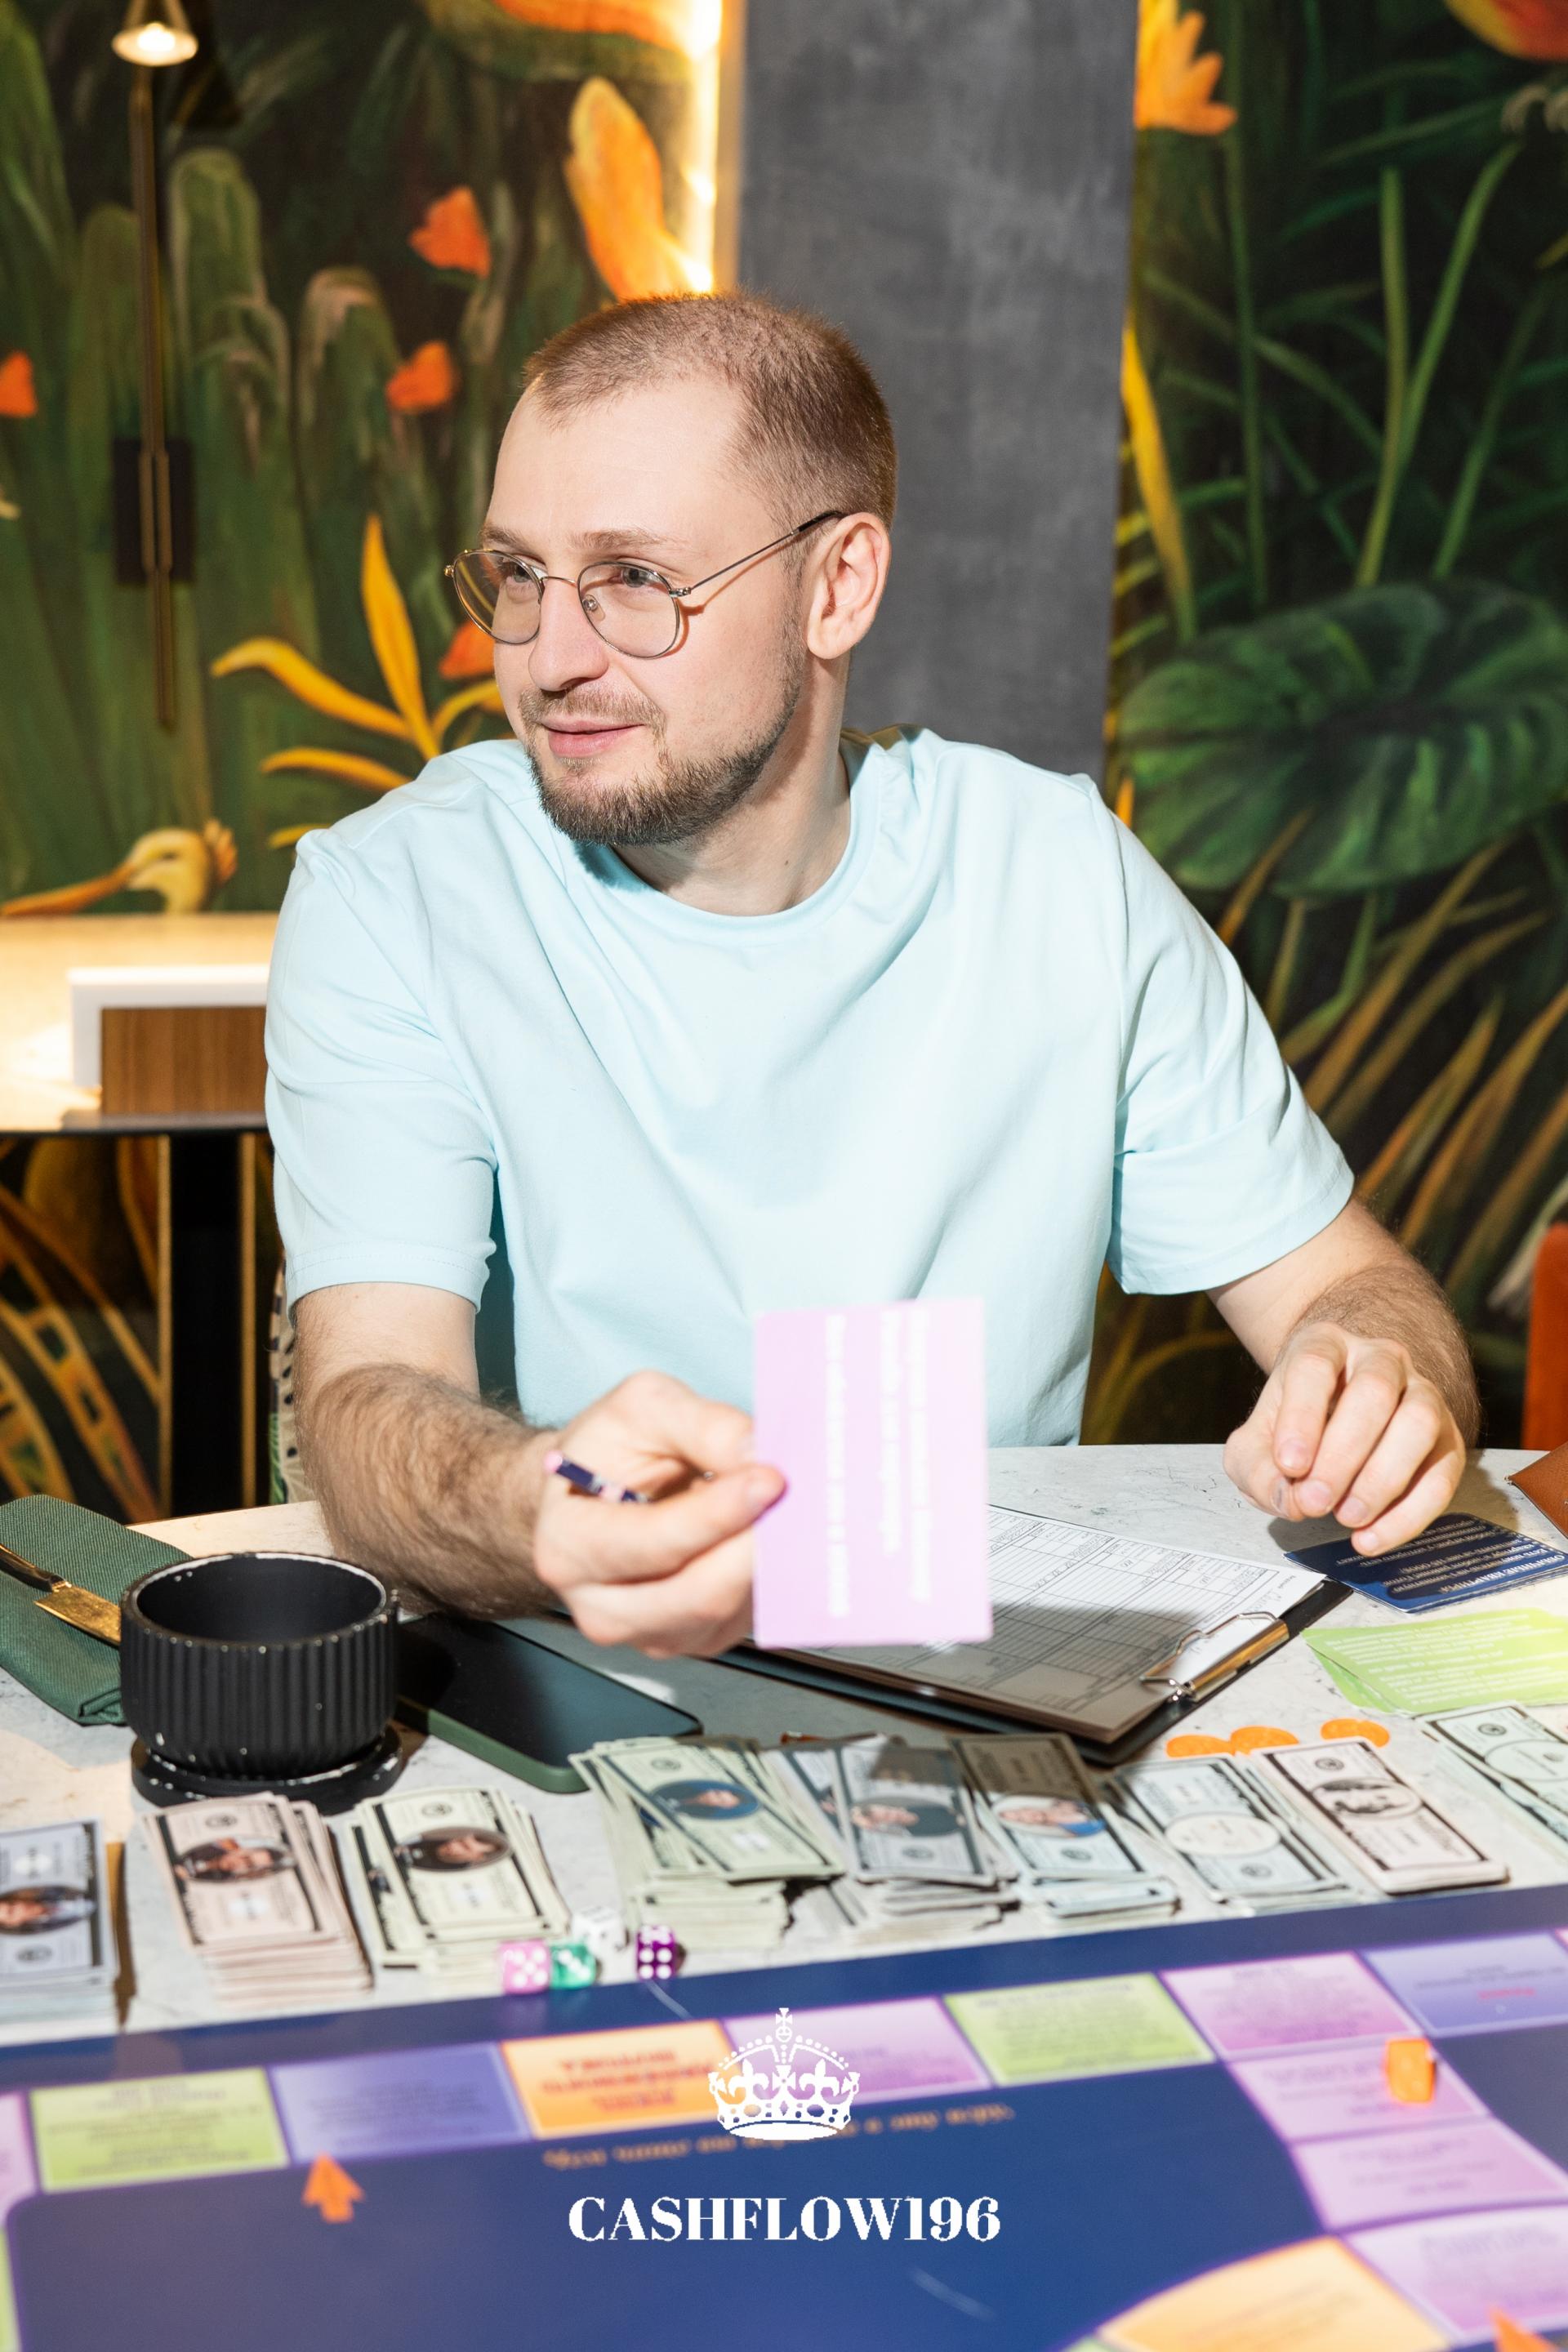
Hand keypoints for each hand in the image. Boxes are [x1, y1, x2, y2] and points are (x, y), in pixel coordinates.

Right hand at [526, 1371, 784, 1658]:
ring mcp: (650, 1632)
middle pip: (699, 1594)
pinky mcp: (693, 1640)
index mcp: (569, 1545)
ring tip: (791, 1511)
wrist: (588, 1495)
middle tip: (797, 1498)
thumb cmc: (606, 1452)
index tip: (770, 1478)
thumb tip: (759, 1451)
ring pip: (728, 1611)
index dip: (719, 1512)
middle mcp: (601, 1606)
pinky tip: (775, 1536)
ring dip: (768, 1562)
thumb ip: (702, 1425)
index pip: (655, 1542)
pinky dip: (769, 1578)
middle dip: (756, 1544)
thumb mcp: (641, 1408)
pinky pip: (745, 1619)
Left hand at [1223, 1321, 1465, 1553]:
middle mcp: (1379, 1359)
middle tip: (1315, 1501)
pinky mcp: (1447, 1437)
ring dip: (1383, 1478)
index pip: (1315, 1367)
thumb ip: (1257, 1468)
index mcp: (1324, 1345)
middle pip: (1373, 1392)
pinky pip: (1442, 1474)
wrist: (1338, 1411)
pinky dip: (1411, 1513)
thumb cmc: (1295, 1424)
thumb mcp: (1256, 1441)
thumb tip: (1289, 1499)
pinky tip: (1373, 1536)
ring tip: (1347, 1518)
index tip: (1289, 1465)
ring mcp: (1422, 1393)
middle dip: (1343, 1454)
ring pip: (1419, 1423)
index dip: (1302, 1417)